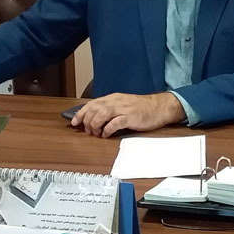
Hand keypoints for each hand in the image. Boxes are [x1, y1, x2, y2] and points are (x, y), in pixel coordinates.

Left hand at [70, 92, 184, 136]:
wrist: (159, 107)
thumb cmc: (141, 108)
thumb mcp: (123, 104)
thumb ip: (110, 109)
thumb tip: (95, 118)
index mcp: (112, 98)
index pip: (91, 104)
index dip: (80, 113)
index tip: (74, 122)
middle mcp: (115, 101)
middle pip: (93, 109)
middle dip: (87, 122)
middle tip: (89, 131)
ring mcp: (123, 109)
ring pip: (101, 115)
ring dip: (95, 125)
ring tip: (96, 133)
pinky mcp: (130, 117)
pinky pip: (114, 123)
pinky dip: (107, 130)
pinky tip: (106, 134)